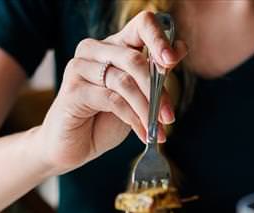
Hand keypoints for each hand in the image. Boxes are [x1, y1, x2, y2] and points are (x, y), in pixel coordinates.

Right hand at [35, 11, 187, 173]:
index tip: (173, 60)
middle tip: (169, 117)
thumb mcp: (137, 96)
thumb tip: (180, 49)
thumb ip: (155, 74)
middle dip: (157, 91)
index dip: (159, 39)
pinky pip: (112, 100)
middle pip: (134, 59)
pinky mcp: (73, 90)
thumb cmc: (105, 119)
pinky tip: (142, 133)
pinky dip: (132, 119)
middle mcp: (94, 49)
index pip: (141, 25)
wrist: (74, 146)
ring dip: (146, 110)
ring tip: (157, 131)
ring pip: (124, 82)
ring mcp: (80, 67)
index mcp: (114, 45)